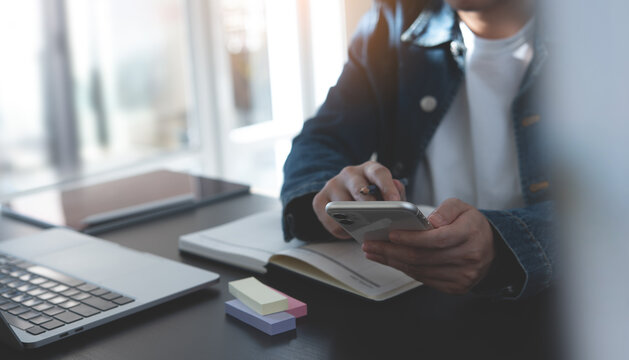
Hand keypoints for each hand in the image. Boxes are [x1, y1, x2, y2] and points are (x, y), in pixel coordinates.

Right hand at [312, 161, 405, 238]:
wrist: (344, 199)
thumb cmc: (372, 198)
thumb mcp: (387, 194)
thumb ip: (396, 195)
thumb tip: (398, 197)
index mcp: (369, 169)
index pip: (378, 173)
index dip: (387, 187)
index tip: (395, 202)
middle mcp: (350, 173)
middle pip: (359, 188)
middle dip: (369, 205)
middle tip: (378, 219)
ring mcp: (332, 185)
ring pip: (342, 205)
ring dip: (354, 220)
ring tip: (365, 230)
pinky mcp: (319, 200)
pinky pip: (330, 219)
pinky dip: (341, 229)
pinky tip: (349, 231)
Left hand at [362, 198, 494, 293]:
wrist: (490, 249)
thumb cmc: (471, 225)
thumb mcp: (463, 208)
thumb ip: (446, 210)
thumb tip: (428, 221)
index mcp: (469, 235)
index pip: (435, 239)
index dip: (410, 238)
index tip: (390, 234)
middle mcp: (467, 259)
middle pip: (422, 257)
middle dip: (391, 251)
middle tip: (371, 244)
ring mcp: (462, 276)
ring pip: (420, 270)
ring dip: (393, 262)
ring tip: (375, 252)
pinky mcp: (455, 287)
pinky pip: (424, 279)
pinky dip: (405, 269)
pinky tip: (391, 261)